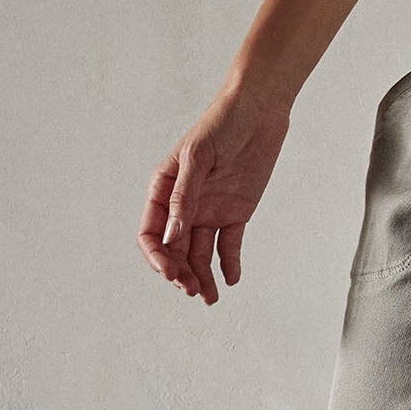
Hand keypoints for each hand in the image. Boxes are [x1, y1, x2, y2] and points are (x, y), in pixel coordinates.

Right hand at [138, 85, 291, 303]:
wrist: (259, 111)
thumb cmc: (222, 124)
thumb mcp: (198, 158)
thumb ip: (185, 197)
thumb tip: (172, 236)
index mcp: (165, 188)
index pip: (151, 232)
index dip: (157, 256)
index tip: (170, 273)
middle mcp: (184, 204)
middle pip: (175, 249)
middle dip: (181, 273)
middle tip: (193, 291)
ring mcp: (210, 210)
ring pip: (200, 253)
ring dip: (202, 277)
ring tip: (210, 298)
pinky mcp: (236, 213)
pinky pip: (229, 245)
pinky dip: (229, 264)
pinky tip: (231, 280)